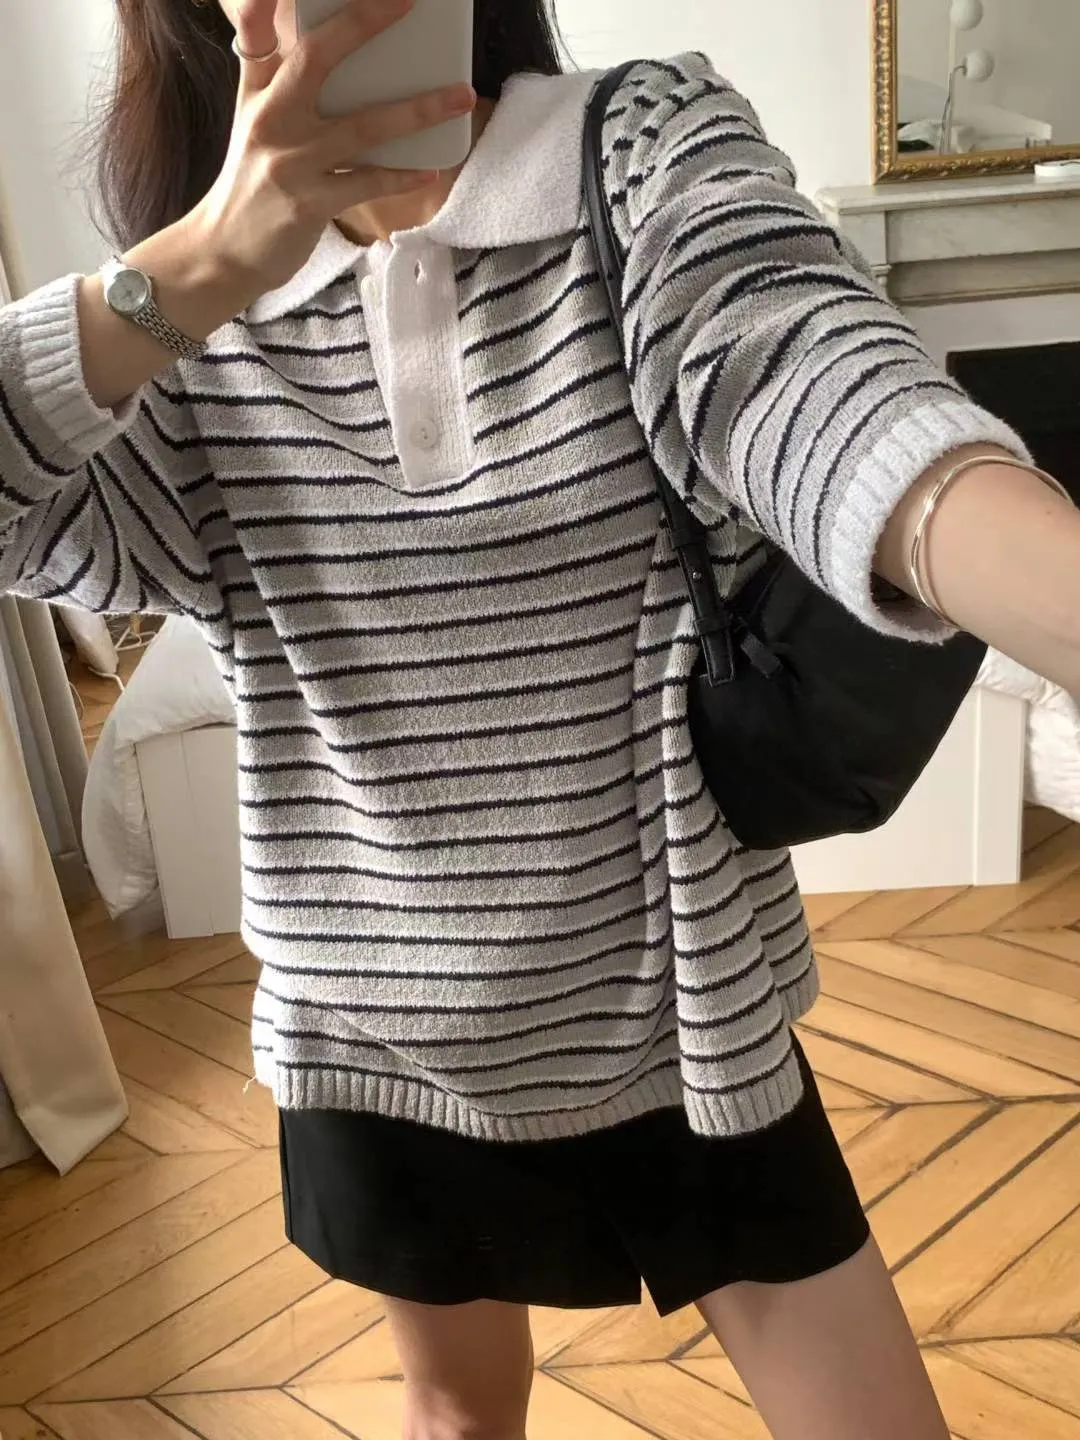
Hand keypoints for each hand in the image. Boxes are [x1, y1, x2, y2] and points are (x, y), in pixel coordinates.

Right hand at [186, 0, 474, 304]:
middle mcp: (271, 119)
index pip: (261, 32)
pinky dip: (401, 177)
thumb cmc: (252, 182)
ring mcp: (291, 163)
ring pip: (361, 128)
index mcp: (258, 93)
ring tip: (460, 95)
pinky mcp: (309, 205)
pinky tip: (431, 170)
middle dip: (362, 23)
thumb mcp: (254, 121)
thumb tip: (309, 33)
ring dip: (417, 110)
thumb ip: (276, 76)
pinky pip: (366, 184)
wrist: (225, 252)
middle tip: (405, 1)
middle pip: (315, 59)